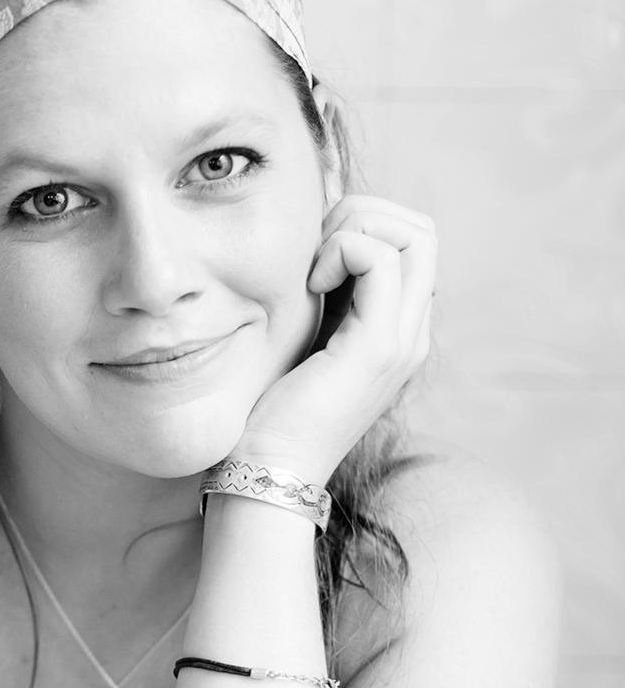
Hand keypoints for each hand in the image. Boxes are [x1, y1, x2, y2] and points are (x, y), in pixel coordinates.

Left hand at [233, 194, 435, 482]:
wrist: (266, 472)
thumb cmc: (266, 414)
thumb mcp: (297, 342)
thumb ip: (315, 302)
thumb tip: (304, 246)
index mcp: (394, 329)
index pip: (410, 242)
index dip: (360, 226)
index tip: (310, 257)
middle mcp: (411, 332)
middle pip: (421, 230)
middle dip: (362, 216)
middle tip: (312, 253)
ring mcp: (402, 339)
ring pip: (414, 234)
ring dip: (353, 229)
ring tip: (312, 270)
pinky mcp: (378, 347)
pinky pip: (381, 259)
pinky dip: (342, 251)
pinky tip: (310, 286)